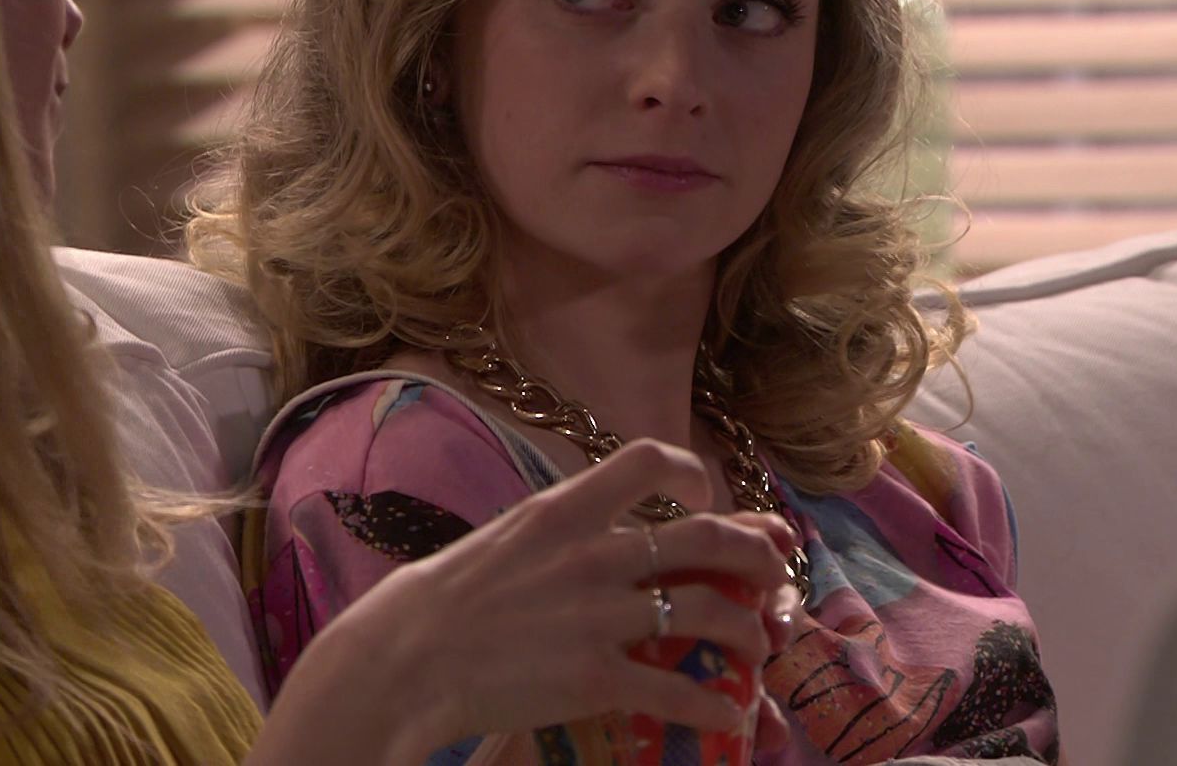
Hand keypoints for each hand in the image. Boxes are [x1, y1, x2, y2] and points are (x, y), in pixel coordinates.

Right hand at [266, 439, 800, 762]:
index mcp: (562, 512)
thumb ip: (549, 537)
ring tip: (759, 646)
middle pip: (705, 537)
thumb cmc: (432, 603)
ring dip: (750, 630)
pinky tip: (730, 715)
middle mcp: (593, 554)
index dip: (692, 475)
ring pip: (711, 611)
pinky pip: (681, 690)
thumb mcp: (497, 542)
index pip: (647, 462)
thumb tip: (579, 539)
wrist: (405, 659)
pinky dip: (717, 703)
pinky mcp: (599, 677)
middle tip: (771, 571)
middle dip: (754, 553)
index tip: (707, 496)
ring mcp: (601, 616)